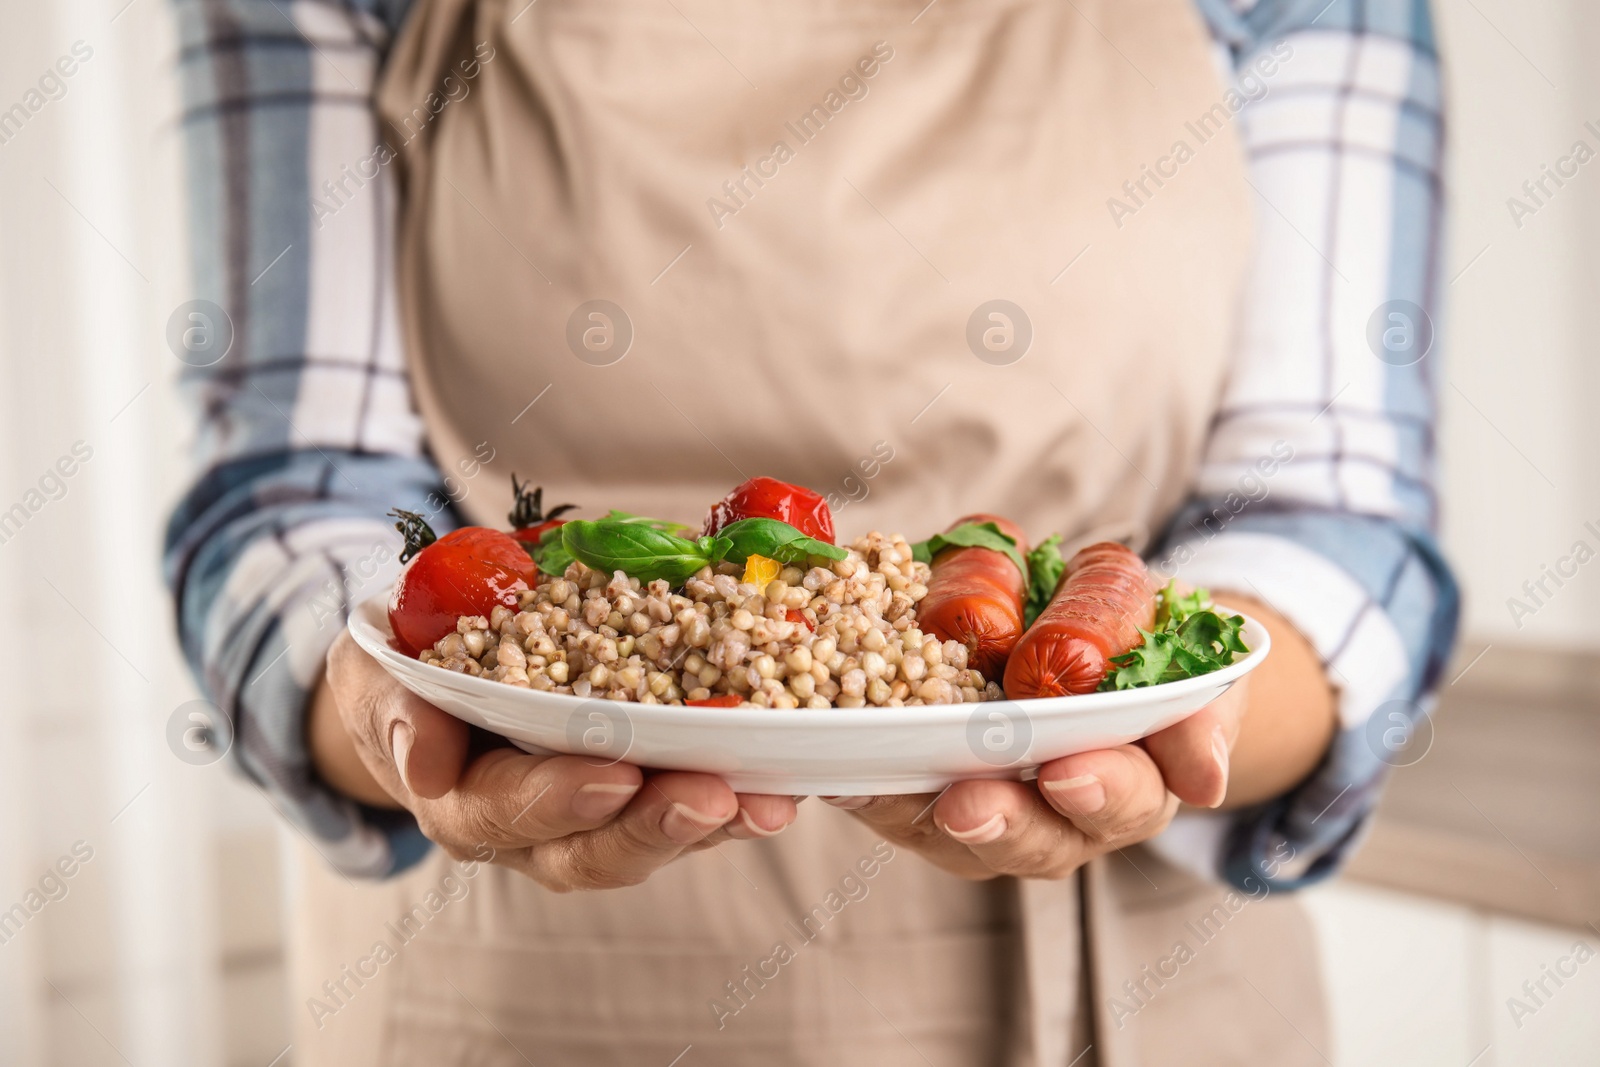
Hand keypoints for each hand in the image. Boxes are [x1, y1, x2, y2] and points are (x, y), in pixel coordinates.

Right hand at [310, 632, 797, 890]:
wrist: (427, 676)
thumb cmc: (404, 671)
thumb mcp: (379, 676)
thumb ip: (394, 711)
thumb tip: (421, 760)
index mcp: (459, 799)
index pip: (506, 810)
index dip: (558, 797)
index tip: (612, 775)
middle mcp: (527, 830)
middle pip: (591, 850)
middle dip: (653, 825)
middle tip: (712, 797)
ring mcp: (586, 819)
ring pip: (648, 842)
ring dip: (711, 826)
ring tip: (769, 803)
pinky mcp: (635, 797)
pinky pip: (684, 812)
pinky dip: (734, 801)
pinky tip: (783, 784)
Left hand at [821, 681, 1244, 880]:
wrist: (1092, 631)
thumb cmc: (1147, 648)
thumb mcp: (1194, 659)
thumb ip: (1201, 712)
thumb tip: (1203, 780)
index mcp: (1131, 788)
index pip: (1120, 803)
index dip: (1098, 792)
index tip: (1069, 773)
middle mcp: (1053, 816)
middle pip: (1025, 839)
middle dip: (998, 821)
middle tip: (969, 803)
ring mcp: (983, 802)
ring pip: (947, 828)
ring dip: (916, 809)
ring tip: (884, 787)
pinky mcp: (919, 780)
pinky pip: (887, 794)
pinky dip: (861, 785)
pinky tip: (835, 771)